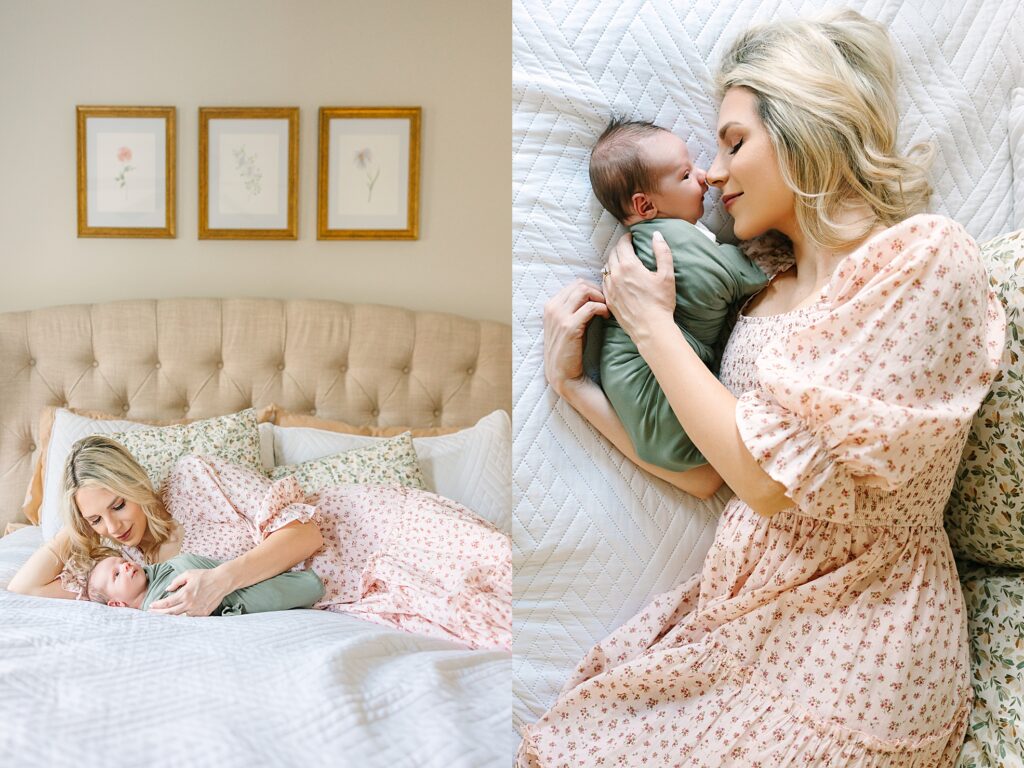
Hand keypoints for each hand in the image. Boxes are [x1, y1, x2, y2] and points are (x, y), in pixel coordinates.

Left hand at [148, 567, 230, 616]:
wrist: (222, 581)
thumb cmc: (205, 575)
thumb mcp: (189, 574)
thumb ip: (176, 582)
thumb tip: (167, 589)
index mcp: (185, 594)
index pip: (167, 603)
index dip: (157, 605)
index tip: (151, 606)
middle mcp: (190, 604)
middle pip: (170, 613)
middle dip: (159, 613)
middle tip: (151, 613)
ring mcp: (197, 610)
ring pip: (180, 617)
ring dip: (170, 617)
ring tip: (162, 616)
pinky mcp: (204, 613)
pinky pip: (190, 617)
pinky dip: (183, 617)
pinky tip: (177, 617)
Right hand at [543, 278, 608, 396]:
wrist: (564, 375)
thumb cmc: (570, 350)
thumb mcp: (568, 326)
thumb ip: (574, 309)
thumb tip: (594, 295)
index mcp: (550, 306)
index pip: (574, 284)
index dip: (592, 289)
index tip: (601, 300)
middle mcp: (552, 308)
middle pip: (579, 284)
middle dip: (597, 291)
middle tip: (607, 303)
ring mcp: (559, 317)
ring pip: (584, 290)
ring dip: (600, 297)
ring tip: (607, 309)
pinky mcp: (569, 327)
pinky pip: (590, 307)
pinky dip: (602, 308)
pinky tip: (606, 317)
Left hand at [603, 230, 675, 341]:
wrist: (651, 328)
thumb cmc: (661, 302)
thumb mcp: (667, 275)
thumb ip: (662, 252)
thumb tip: (657, 235)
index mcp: (629, 266)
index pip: (622, 244)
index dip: (627, 238)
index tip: (631, 238)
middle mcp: (616, 275)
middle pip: (613, 254)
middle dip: (620, 248)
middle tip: (627, 248)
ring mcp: (610, 288)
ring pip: (606, 267)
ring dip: (613, 261)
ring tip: (622, 262)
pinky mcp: (609, 299)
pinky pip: (604, 282)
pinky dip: (609, 276)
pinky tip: (616, 278)